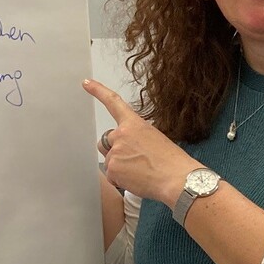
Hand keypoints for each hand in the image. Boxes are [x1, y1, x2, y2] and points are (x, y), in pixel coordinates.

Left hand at [84, 79, 201, 204]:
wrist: (177, 179)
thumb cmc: (172, 161)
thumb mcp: (154, 138)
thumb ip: (136, 137)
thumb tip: (130, 147)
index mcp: (134, 123)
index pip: (113, 102)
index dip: (98, 91)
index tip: (86, 84)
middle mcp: (121, 134)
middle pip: (106, 141)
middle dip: (115, 150)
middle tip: (134, 160)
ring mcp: (115, 151)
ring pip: (109, 159)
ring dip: (118, 166)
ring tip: (139, 172)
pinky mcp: (113, 168)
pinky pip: (111, 175)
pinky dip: (120, 180)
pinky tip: (136, 180)